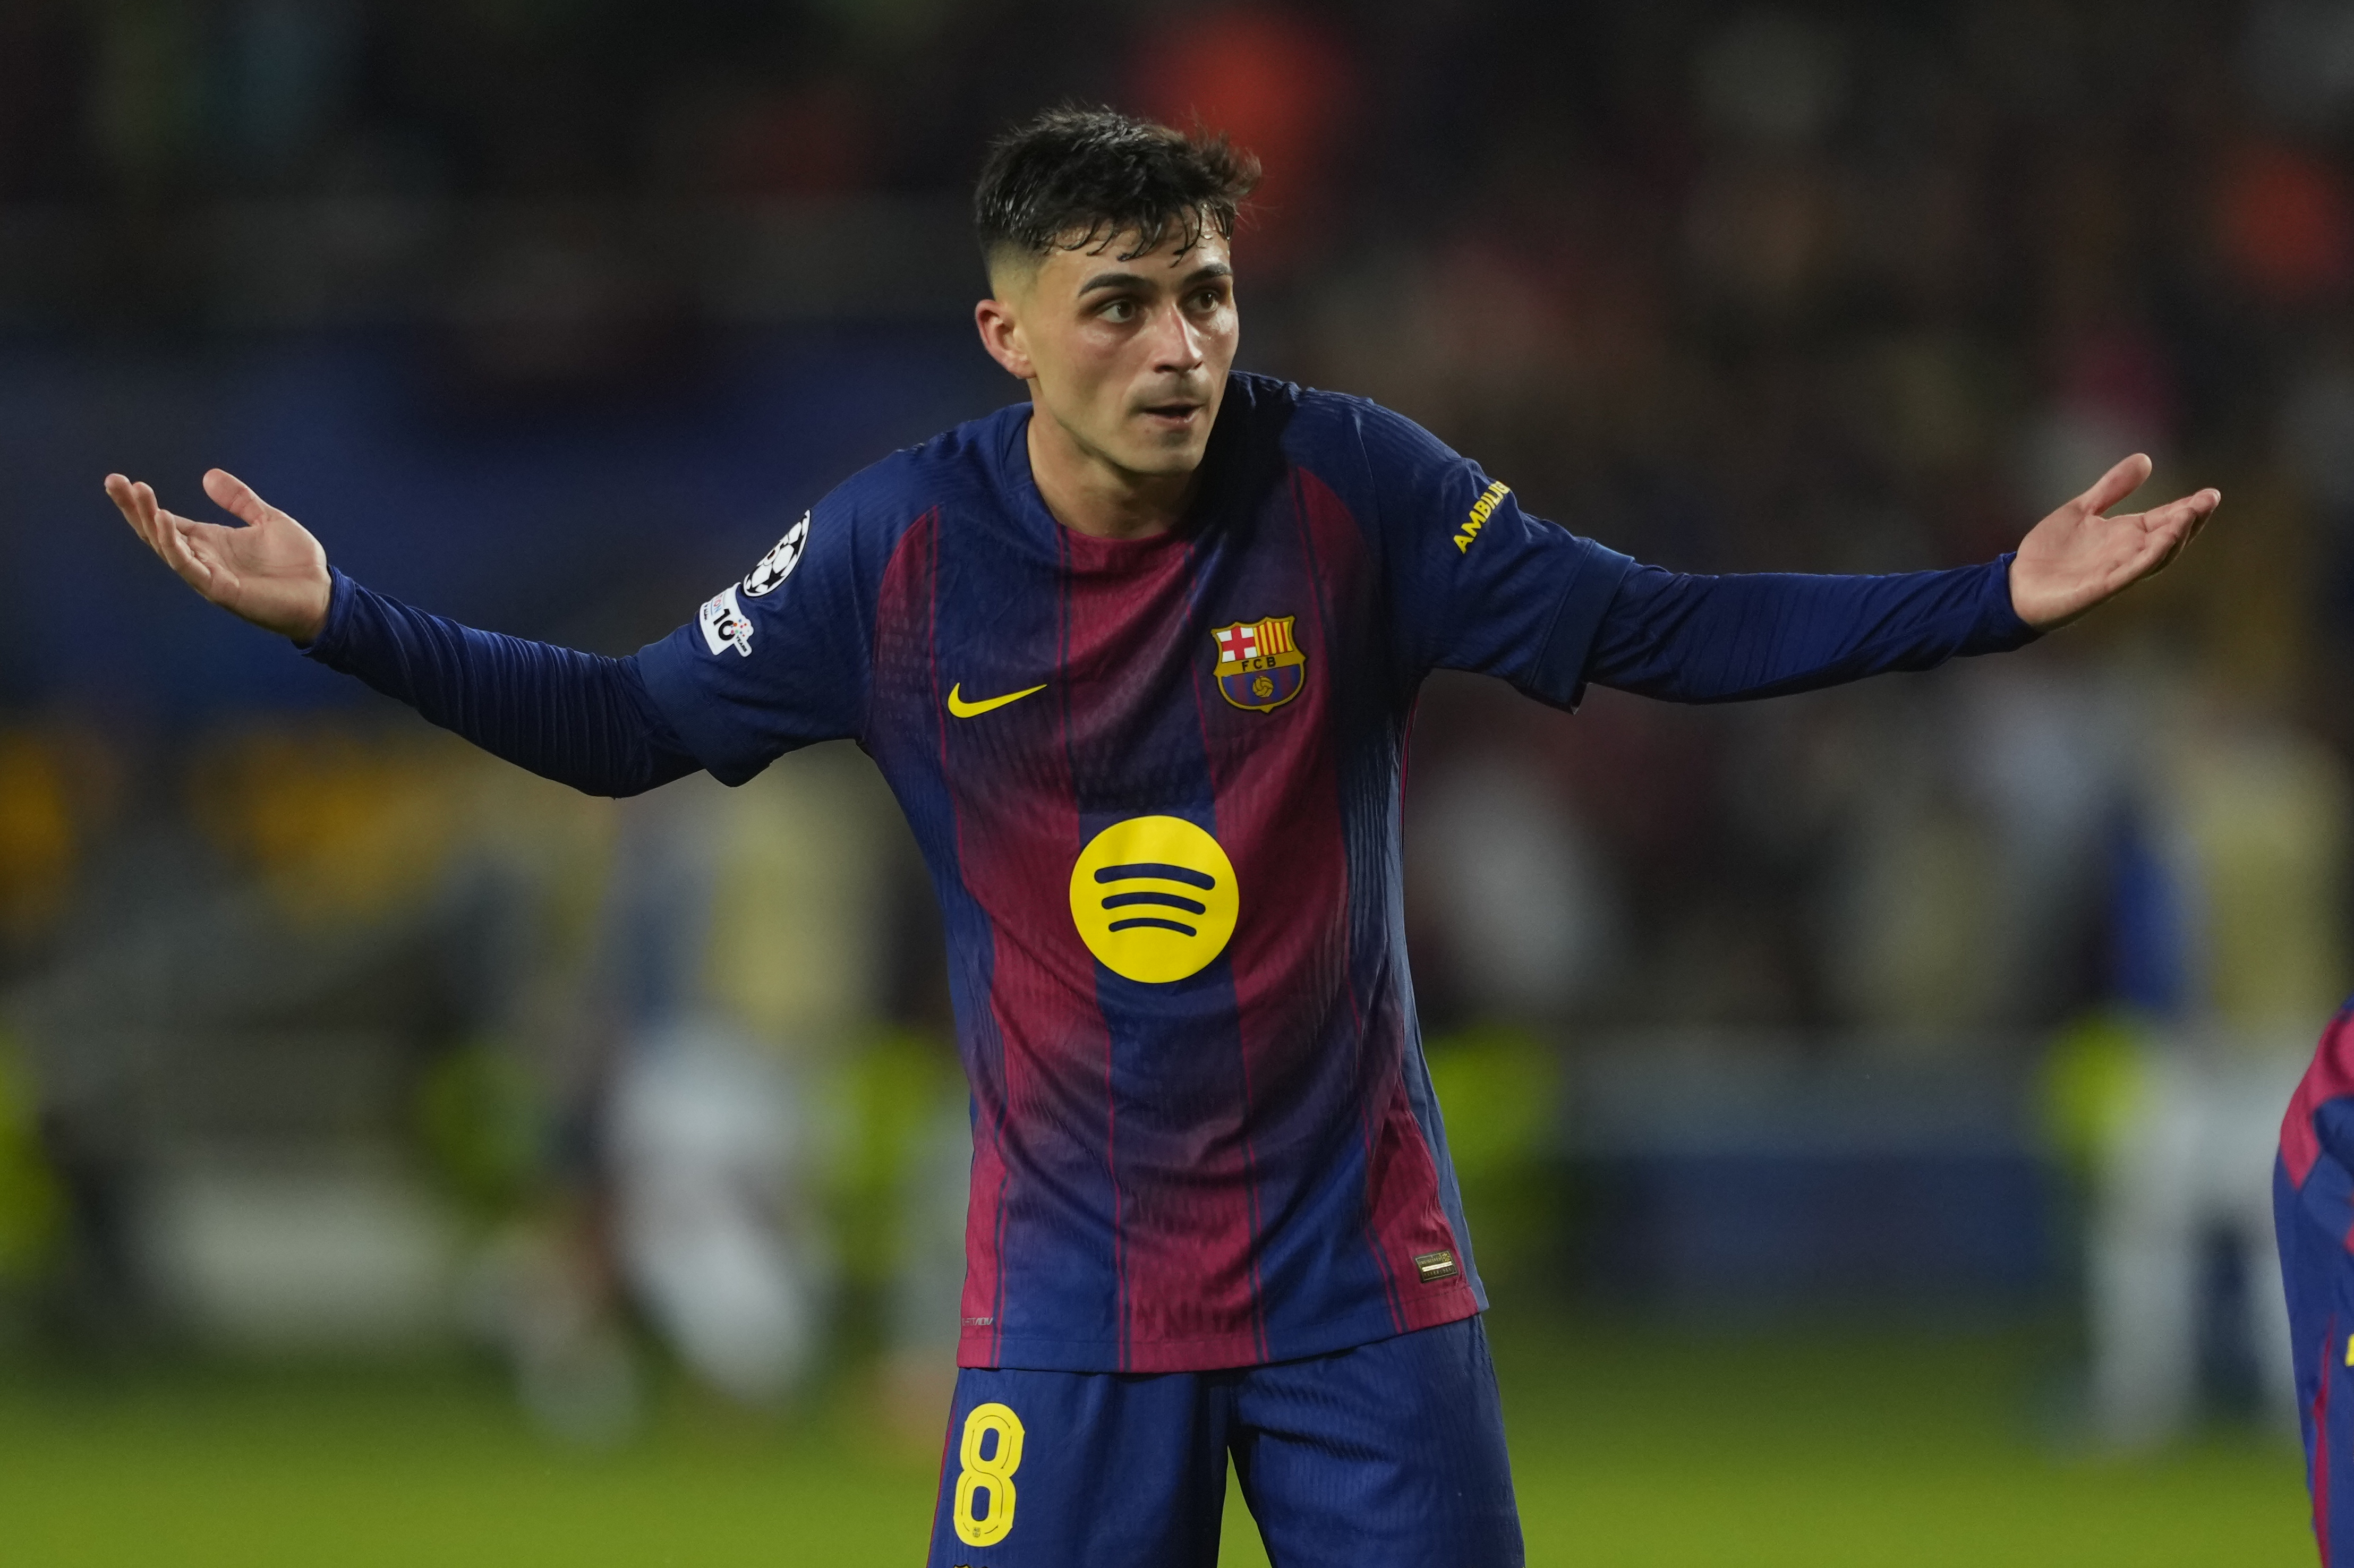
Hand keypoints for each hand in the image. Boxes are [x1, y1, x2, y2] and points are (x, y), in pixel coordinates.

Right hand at [104, 469, 331, 642]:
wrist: (322, 594)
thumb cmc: (297, 564)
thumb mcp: (268, 520)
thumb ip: (239, 500)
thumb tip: (208, 475)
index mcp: (211, 542)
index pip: (166, 521)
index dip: (143, 503)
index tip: (122, 480)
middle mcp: (203, 558)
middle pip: (157, 532)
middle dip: (134, 508)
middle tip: (113, 482)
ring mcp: (208, 575)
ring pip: (166, 548)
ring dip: (149, 521)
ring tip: (137, 493)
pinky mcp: (219, 589)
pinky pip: (188, 566)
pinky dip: (173, 545)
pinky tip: (164, 520)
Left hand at [2008, 454, 2218, 630]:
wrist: (2016, 585)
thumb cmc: (2049, 553)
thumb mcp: (2081, 510)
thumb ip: (2111, 488)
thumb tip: (2145, 459)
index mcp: (2126, 535)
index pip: (2166, 519)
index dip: (2188, 507)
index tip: (2210, 493)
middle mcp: (2127, 553)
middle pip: (2170, 537)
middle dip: (2191, 520)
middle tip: (2209, 499)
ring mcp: (2117, 571)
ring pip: (2156, 556)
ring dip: (2175, 537)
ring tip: (2190, 515)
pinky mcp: (2102, 587)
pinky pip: (2132, 573)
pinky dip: (2148, 558)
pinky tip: (2162, 542)